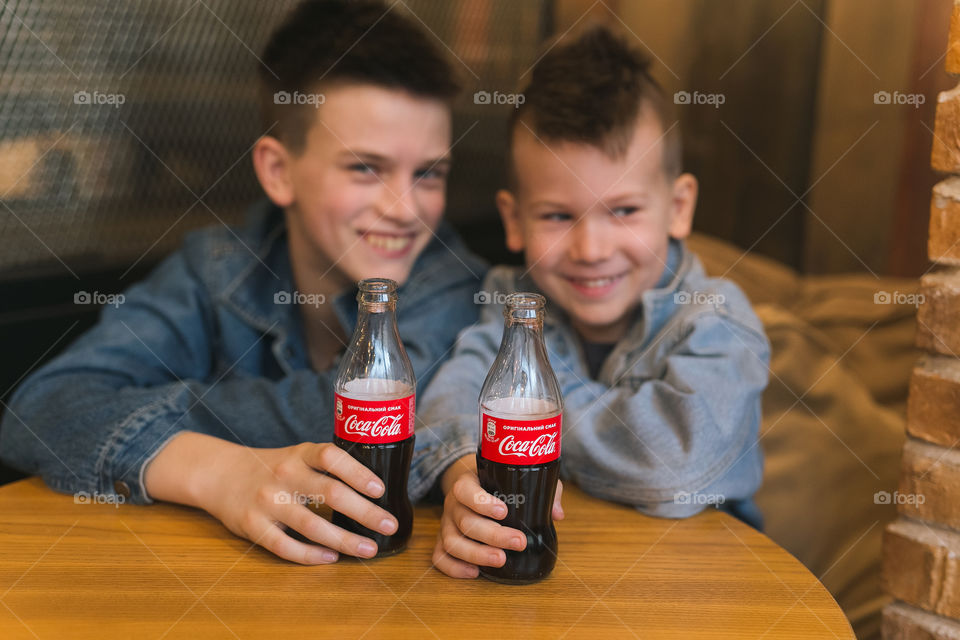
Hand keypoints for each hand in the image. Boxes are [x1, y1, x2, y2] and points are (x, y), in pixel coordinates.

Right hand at [145, 432, 397, 564]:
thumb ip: (328, 467)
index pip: (331, 457)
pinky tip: (331, 558)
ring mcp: (267, 502)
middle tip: (389, 524)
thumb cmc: (273, 467)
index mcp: (300, 454)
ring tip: (369, 550)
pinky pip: (285, 546)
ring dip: (344, 540)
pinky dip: (310, 555)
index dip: (357, 472)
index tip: (380, 489)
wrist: (221, 475)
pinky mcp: (253, 526)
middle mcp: (284, 475)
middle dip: (364, 512)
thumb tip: (376, 489)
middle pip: (329, 493)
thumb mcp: (298, 455)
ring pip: (311, 525)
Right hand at [431, 454, 563, 578]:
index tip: (504, 512)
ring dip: (476, 553)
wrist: (470, 482)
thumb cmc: (497, 482)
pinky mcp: (443, 541)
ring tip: (501, 560)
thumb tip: (557, 514)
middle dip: (493, 535)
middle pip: (465, 521)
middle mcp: (453, 504)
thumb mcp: (517, 476)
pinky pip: (440, 557)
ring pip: (452, 542)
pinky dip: (454, 567)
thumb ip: (540, 489)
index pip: (465, 490)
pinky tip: (475, 572)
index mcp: (467, 484)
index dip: (482, 502)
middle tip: (518, 542)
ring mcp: (446, 524)